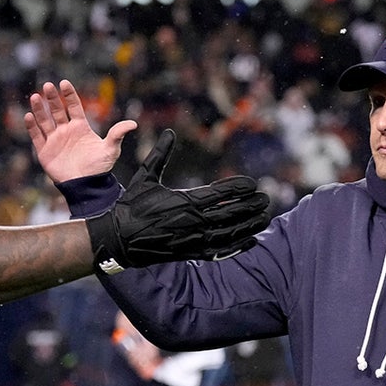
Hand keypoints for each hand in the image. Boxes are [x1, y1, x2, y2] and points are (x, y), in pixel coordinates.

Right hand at [24, 79, 136, 181]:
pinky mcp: (45, 151)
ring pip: (45, 121)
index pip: (74, 106)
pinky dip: (32, 126)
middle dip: (52, 98)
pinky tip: (29, 115)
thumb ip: (117, 134)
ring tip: (35, 96)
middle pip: (57, 110)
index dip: (69, 95)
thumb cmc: (98, 168)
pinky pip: (36, 136)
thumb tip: (133, 123)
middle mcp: (66, 131)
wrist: (85, 186)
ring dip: (40, 109)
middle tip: (47, 86)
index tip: (63, 83)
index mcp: (81, 127)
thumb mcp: (110, 150)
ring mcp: (55, 140)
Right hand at [86, 129, 270, 272]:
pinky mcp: (190, 253)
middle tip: (266, 199)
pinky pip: (220, 251)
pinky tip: (251, 241)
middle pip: (230, 213)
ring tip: (264, 218)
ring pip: (229, 233)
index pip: (220, 193)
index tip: (253, 184)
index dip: (239, 188)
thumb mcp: (145, 178)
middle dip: (251, 206)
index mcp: (184, 201)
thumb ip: (159, 155)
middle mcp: (192, 221)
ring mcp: (193, 239)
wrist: (119, 239)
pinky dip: (237, 247)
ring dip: (249, 225)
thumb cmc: (132, 206)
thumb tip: (169, 132)